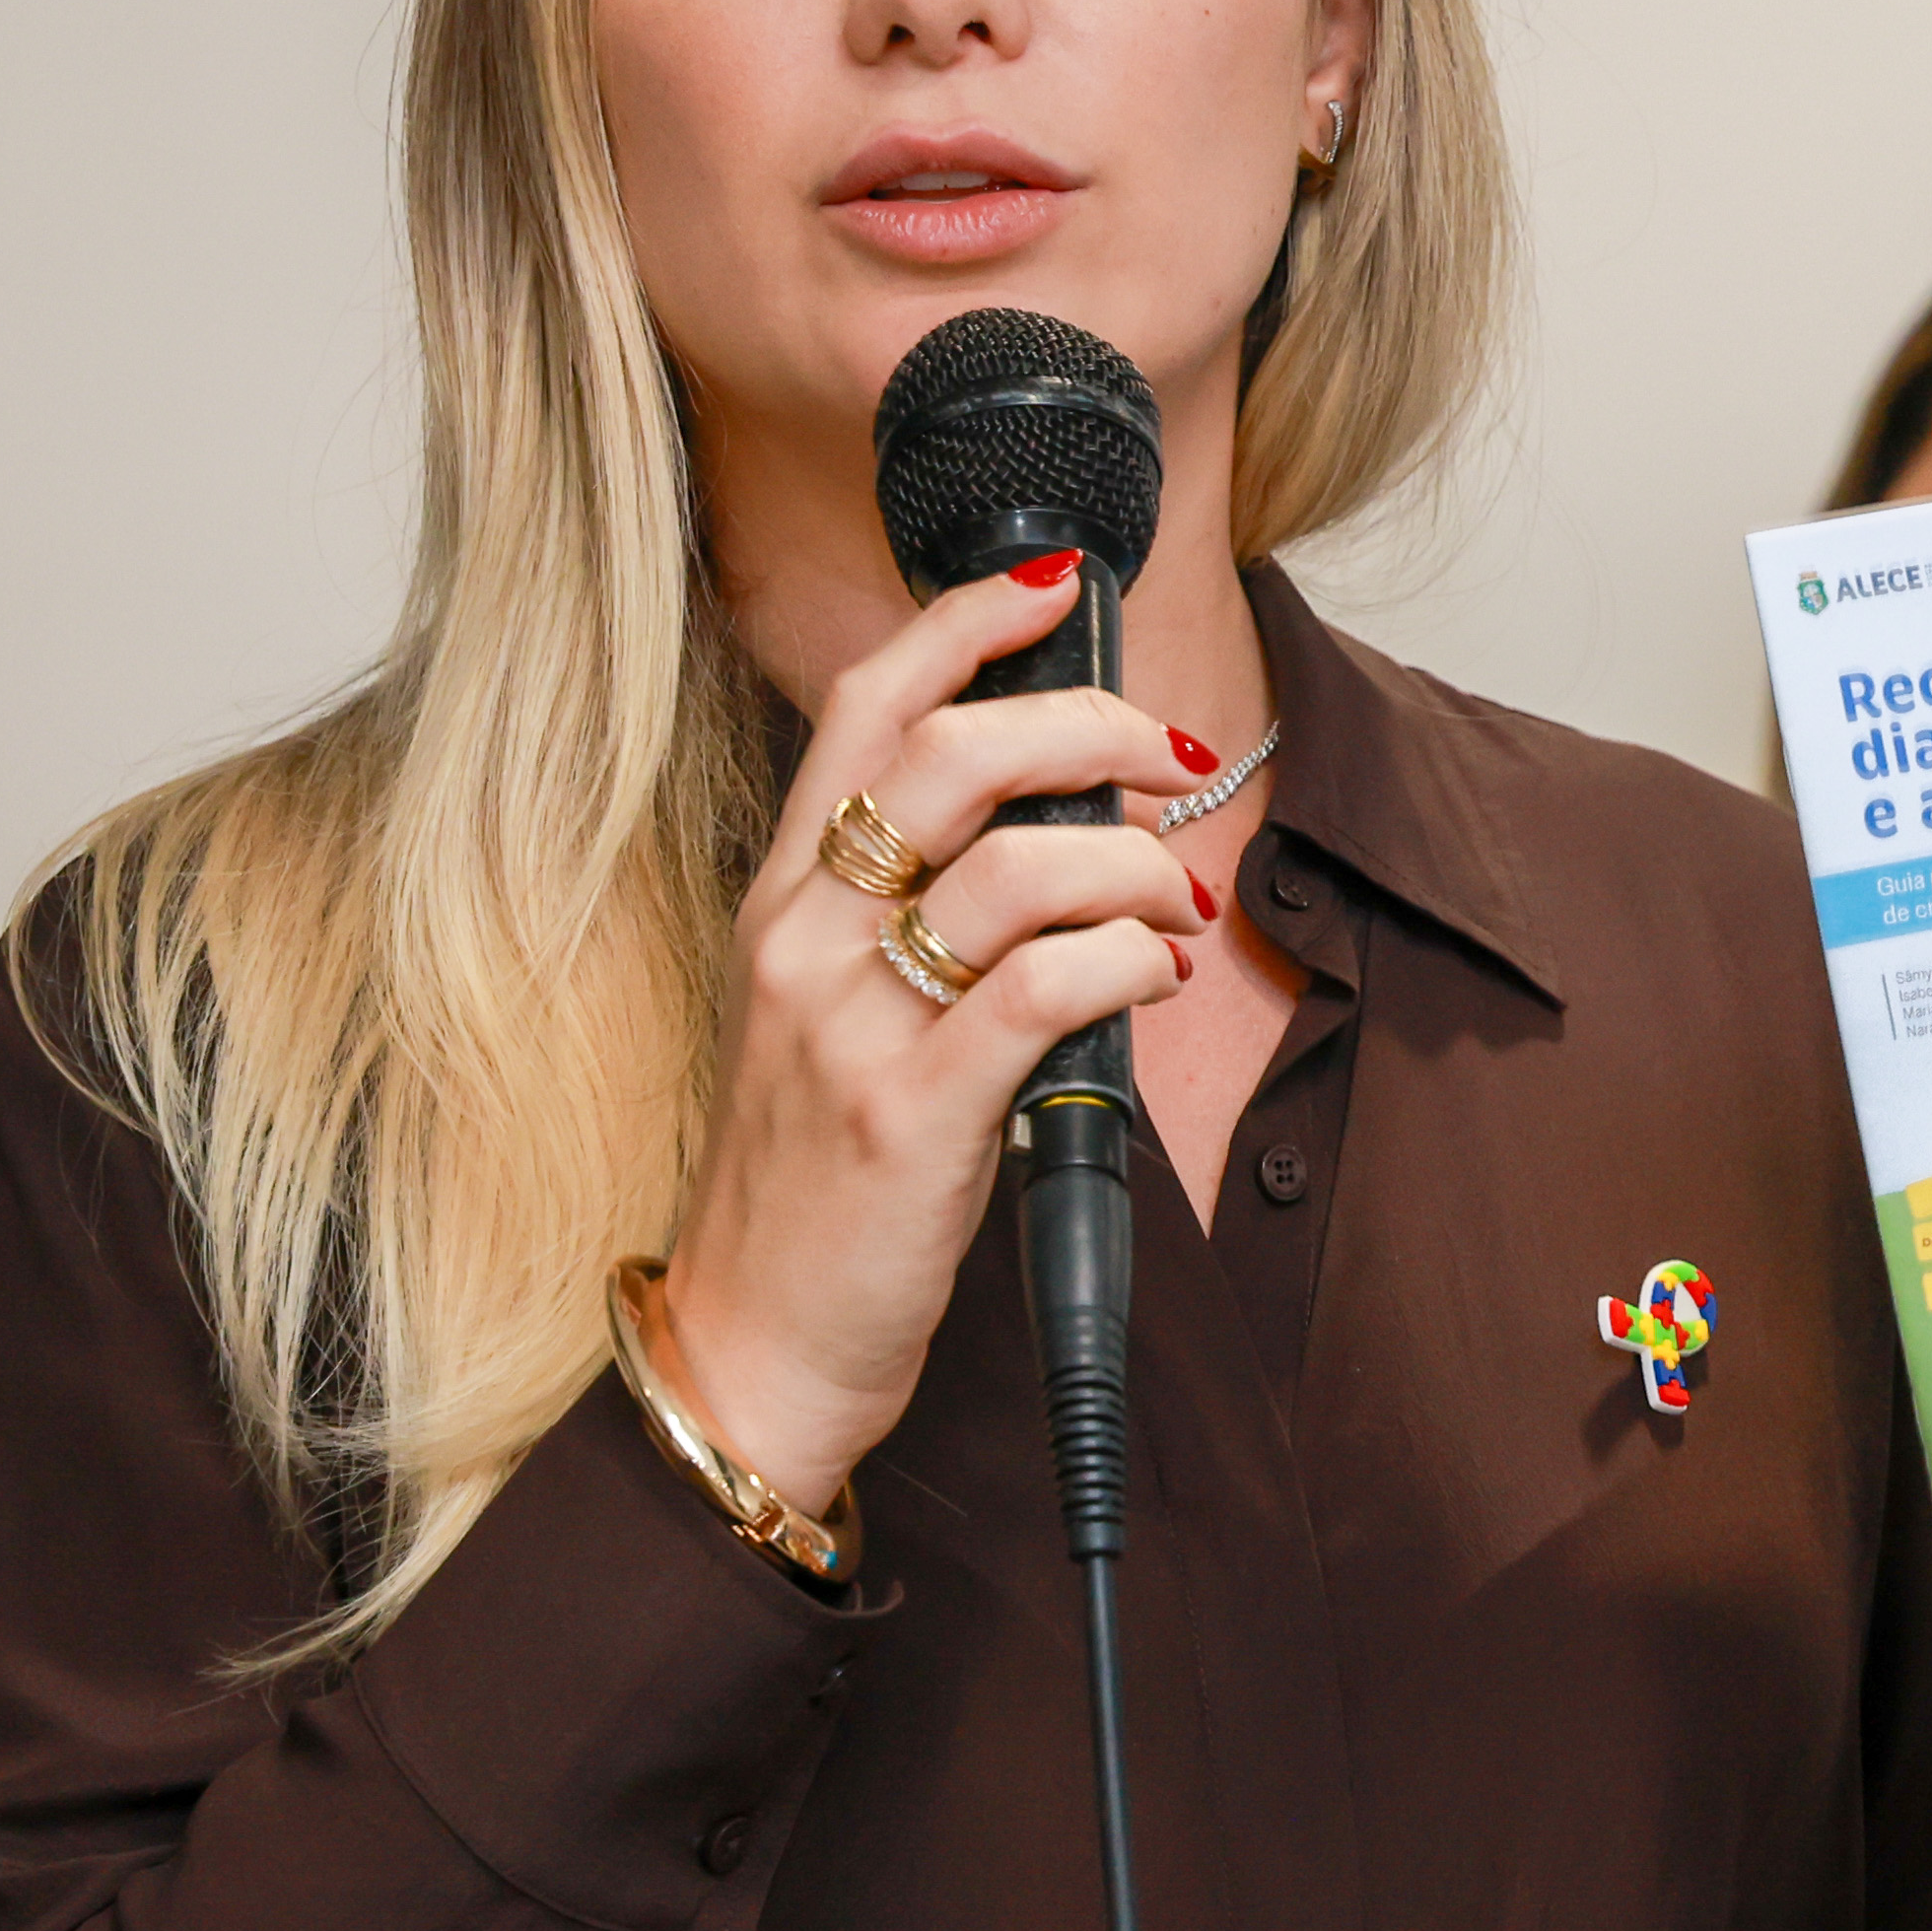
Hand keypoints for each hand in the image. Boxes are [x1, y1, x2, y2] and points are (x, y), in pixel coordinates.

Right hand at [657, 555, 1202, 1512]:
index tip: (1054, 585)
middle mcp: (803, 942)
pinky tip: (1155, 982)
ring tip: (1175, 909)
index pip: (862, 706)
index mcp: (783, 902)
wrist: (756, 1344)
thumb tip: (1052, 813)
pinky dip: (1130, 963)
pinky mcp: (914, 1115)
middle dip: (1088, 726)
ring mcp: (851, 1026)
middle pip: (953, 755)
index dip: (962, 621)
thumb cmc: (815, 1177)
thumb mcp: (828, 1012)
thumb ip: (904, 908)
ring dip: (1132, 865)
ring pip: (1018, 865)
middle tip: (1166, 754)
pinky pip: (1049, 988)